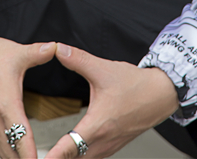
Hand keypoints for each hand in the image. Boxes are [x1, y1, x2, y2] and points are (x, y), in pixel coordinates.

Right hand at [0, 23, 55, 157]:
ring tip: (34, 157)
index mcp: (6, 104)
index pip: (21, 138)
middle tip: (48, 158)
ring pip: (4, 152)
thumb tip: (56, 48)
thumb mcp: (15, 52)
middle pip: (12, 154)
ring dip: (18, 157)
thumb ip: (38, 53)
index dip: (32, 154)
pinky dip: (10, 152)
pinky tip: (20, 152)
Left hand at [45, 44, 177, 158]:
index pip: (68, 148)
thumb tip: (59, 49)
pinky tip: (70, 152)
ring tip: (50, 155)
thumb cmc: (135, 85)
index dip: (51, 157)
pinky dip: (79, 157)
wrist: (160, 94)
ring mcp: (109, 147)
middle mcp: (103, 141)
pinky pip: (92, 158)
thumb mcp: (103, 69)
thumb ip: (78, 60)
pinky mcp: (113, 146)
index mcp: (97, 125)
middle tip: (36, 155)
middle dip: (56, 158)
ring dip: (67, 158)